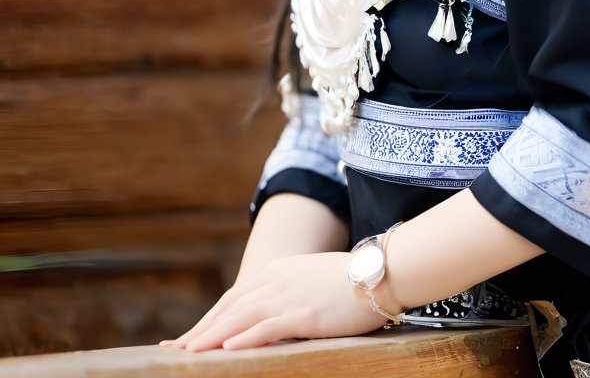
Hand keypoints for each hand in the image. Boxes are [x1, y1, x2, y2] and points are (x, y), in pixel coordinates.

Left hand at [159, 252, 387, 349]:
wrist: (380, 270)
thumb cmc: (351, 281)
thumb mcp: (310, 281)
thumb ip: (287, 295)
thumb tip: (269, 320)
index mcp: (277, 271)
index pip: (234, 298)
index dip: (208, 319)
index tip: (187, 338)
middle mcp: (277, 280)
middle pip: (230, 308)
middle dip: (200, 330)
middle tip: (173, 350)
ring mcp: (290, 296)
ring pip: (241, 318)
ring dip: (212, 337)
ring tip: (189, 354)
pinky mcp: (305, 314)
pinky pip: (268, 327)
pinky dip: (244, 339)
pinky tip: (226, 350)